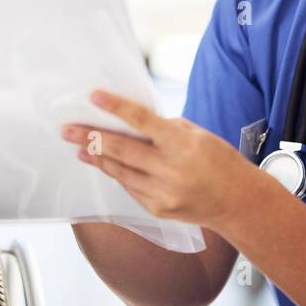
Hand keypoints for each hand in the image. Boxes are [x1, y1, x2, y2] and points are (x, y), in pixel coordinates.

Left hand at [60, 88, 256, 230]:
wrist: (237, 201)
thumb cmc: (218, 160)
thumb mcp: (196, 135)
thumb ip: (164, 129)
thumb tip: (131, 123)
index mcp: (181, 143)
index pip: (141, 120)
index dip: (115, 108)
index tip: (93, 97)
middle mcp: (170, 168)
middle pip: (122, 149)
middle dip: (91, 137)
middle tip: (68, 130)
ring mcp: (163, 192)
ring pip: (120, 171)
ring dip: (97, 158)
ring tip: (79, 147)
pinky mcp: (158, 208)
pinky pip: (131, 187)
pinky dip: (117, 174)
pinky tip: (105, 164)